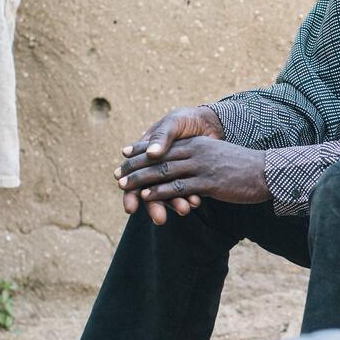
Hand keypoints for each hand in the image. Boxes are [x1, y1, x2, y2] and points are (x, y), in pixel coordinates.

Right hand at [117, 106, 224, 223]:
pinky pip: (186, 191)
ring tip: (184, 209)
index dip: (130, 193)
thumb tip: (151, 153)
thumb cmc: (185, 120)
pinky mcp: (188, 178)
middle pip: (148, 191)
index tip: (130, 208)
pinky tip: (195, 201)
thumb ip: (162, 137)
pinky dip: (189, 197)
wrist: (210, 123)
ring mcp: (172, 175)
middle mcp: (155, 168)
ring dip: (174, 203)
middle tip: (159, 219)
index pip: (131, 177)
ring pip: (168, 194)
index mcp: (144, 154)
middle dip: (153, 206)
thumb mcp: (173, 123)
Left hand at [117, 135, 268, 213]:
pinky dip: (160, 192)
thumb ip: (202, 160)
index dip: (141, 151)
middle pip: (159, 157)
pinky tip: (146, 197)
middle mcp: (197, 151)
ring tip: (124, 186)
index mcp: (198, 143)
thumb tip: (189, 169)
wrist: (267, 173)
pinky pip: (178, 187)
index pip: (164, 145)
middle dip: (135, 166)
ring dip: (141, 180)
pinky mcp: (209, 182)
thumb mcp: (220, 158)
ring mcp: (202, 166)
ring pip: (164, 172)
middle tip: (117, 174)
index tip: (124, 156)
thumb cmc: (244, 169)